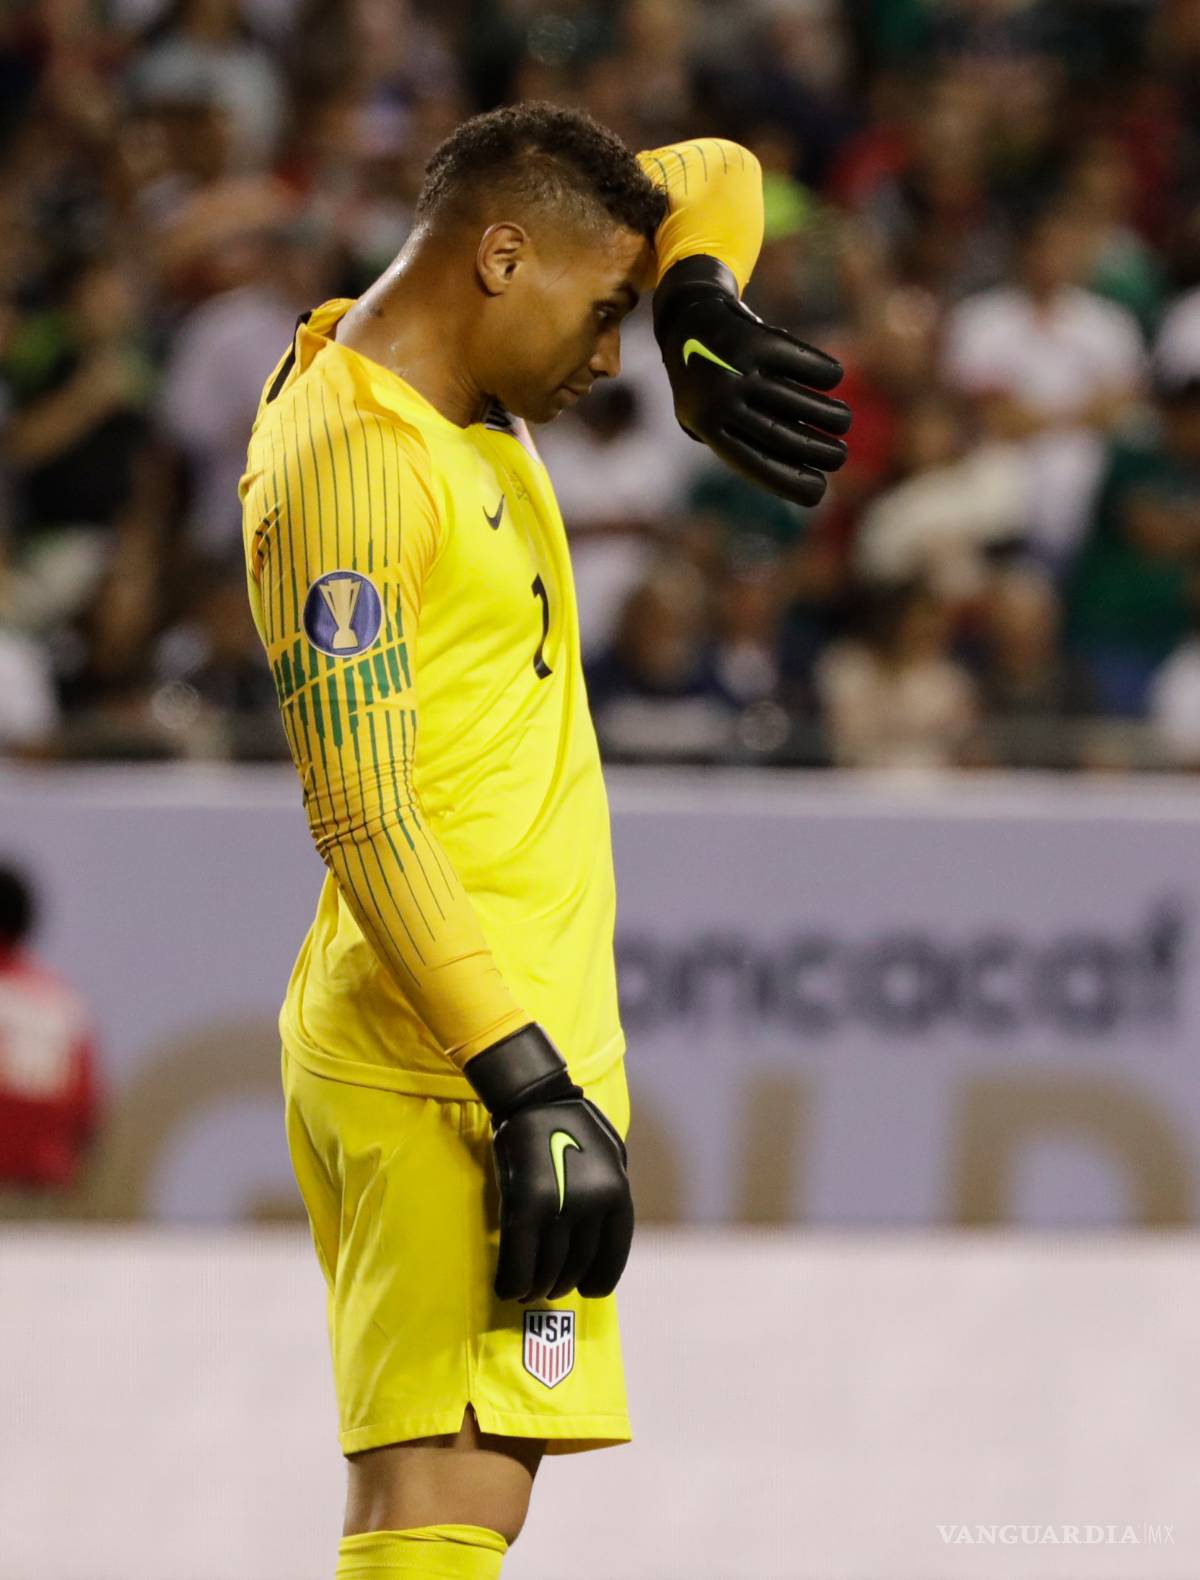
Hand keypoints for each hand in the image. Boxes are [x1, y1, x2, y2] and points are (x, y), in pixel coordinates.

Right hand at [465, 1024, 633, 1302]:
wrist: (533, 1098)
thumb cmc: (572, 1124)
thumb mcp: (611, 1155)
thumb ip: (611, 1193)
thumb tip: (604, 1234)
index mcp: (617, 1193)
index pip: (613, 1256)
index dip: (599, 1280)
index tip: (588, 1290)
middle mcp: (593, 1205)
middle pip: (576, 1265)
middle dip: (561, 1283)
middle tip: (549, 1288)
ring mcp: (559, 1206)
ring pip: (548, 1268)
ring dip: (537, 1286)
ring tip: (529, 1290)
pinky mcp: (524, 1205)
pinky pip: (517, 1261)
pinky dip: (511, 1281)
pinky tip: (507, 1288)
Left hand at [653, 254, 850, 506]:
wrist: (688, 318)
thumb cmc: (708, 384)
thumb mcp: (706, 422)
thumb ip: (740, 447)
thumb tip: (795, 473)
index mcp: (708, 428)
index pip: (757, 464)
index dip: (791, 481)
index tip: (820, 491)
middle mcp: (721, 400)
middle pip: (784, 436)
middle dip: (820, 452)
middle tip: (840, 456)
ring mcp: (738, 367)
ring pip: (799, 401)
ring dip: (831, 416)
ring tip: (843, 422)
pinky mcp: (758, 338)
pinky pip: (803, 363)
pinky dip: (825, 374)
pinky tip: (832, 380)